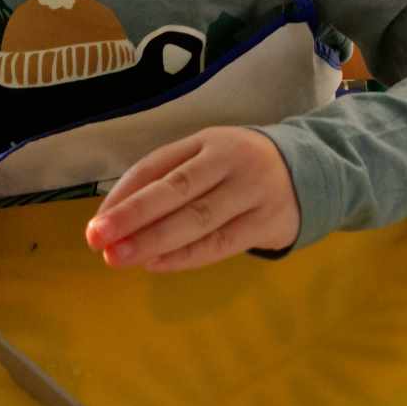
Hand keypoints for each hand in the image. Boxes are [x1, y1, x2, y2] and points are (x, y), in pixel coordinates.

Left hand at [85, 129, 299, 270]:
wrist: (310, 173)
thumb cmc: (240, 170)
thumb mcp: (208, 158)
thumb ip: (167, 180)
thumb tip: (114, 217)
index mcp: (210, 141)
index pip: (158, 165)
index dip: (124, 194)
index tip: (95, 223)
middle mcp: (232, 161)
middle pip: (177, 188)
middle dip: (133, 215)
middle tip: (96, 239)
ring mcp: (254, 191)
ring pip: (198, 219)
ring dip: (154, 240)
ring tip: (119, 258)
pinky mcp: (268, 222)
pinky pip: (221, 243)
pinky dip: (186, 256)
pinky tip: (156, 264)